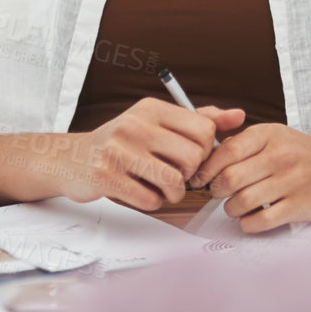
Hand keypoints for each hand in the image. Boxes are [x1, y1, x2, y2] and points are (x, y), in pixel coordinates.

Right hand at [52, 100, 244, 211]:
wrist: (71, 159)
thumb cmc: (122, 144)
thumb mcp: (156, 123)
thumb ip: (199, 119)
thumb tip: (239, 116)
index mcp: (151, 108)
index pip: (203, 129)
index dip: (205, 152)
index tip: (192, 160)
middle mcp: (135, 124)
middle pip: (192, 157)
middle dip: (191, 175)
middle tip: (178, 178)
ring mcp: (118, 150)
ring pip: (173, 181)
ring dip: (174, 194)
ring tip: (163, 190)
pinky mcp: (106, 176)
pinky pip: (149, 199)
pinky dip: (152, 203)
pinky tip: (142, 193)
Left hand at [191, 124, 310, 231]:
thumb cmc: (308, 154)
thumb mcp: (278, 137)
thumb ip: (245, 145)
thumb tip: (208, 163)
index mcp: (270, 134)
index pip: (226, 151)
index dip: (207, 168)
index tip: (202, 178)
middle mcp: (280, 156)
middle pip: (229, 179)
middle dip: (216, 191)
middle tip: (220, 194)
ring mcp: (291, 182)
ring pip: (240, 202)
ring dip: (231, 210)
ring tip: (237, 207)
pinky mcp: (299, 207)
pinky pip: (260, 221)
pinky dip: (248, 225)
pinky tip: (252, 219)